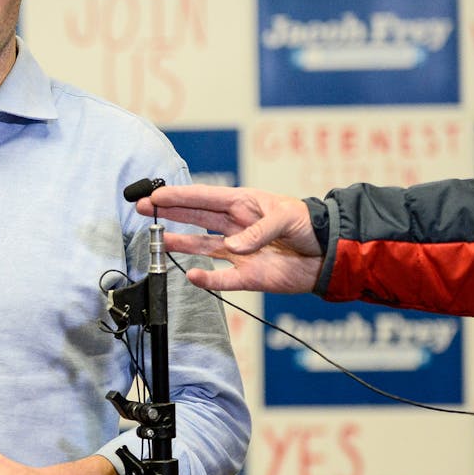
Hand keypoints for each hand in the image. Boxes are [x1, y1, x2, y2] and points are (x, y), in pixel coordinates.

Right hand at [135, 184, 322, 293]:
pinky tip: (191, 276)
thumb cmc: (311, 226)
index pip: (204, 198)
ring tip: (159, 240)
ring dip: (180, 243)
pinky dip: (207, 279)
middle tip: (143, 209)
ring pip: (201, 246)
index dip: (178, 196)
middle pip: (195, 218)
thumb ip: (259, 231)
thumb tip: (233, 246)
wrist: (331, 255)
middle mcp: (236, 227)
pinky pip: (222, 278)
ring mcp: (239, 251)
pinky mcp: (247, 275)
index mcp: (243, 204)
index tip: (154, 195)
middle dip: (169, 212)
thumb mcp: (287, 217)